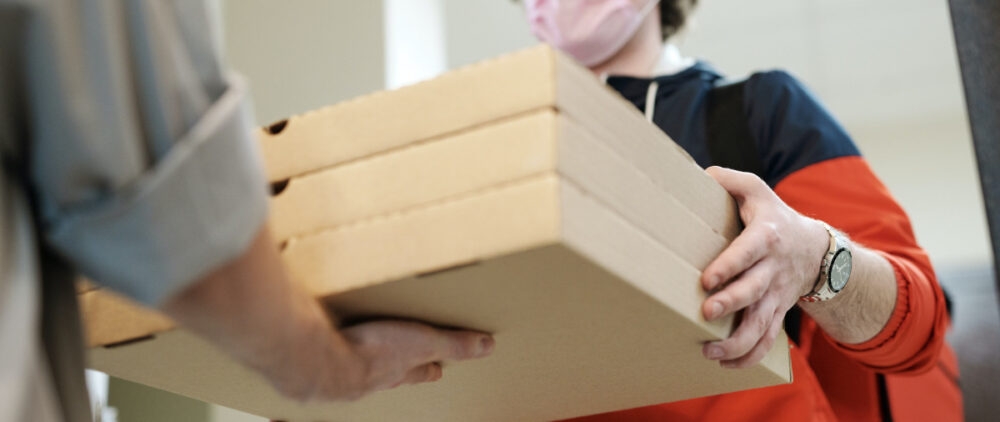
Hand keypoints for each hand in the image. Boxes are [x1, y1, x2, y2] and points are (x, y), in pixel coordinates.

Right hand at [340, 320, 494, 394]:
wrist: (329, 359)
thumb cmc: (376, 352)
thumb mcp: (426, 343)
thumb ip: (455, 344)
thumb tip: (487, 347)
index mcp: (403, 370)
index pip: (423, 372)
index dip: (432, 370)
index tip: (439, 371)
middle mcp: (379, 375)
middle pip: (396, 372)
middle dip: (403, 366)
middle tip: (407, 360)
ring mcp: (354, 369)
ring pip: (370, 366)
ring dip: (374, 359)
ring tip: (374, 349)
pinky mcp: (332, 358)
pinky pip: (343, 353)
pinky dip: (346, 349)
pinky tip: (339, 340)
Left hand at [699, 167, 828, 367]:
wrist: (816, 249)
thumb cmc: (773, 215)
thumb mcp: (755, 188)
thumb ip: (727, 179)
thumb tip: (699, 175)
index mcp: (767, 236)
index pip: (748, 251)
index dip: (729, 265)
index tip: (707, 279)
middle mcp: (773, 269)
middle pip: (754, 290)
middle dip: (731, 304)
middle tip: (706, 313)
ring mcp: (776, 295)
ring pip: (761, 325)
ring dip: (737, 342)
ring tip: (709, 351)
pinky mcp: (777, 313)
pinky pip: (767, 341)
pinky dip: (749, 357)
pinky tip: (725, 364)